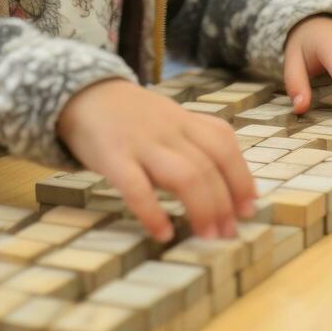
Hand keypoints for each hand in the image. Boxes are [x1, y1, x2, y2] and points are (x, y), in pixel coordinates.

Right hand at [56, 78, 257, 242]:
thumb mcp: (168, 119)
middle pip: (208, 166)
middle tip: (229, 233)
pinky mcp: (113, 157)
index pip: (224, 145)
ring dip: (202, 209)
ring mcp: (142, 143)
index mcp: (184, 120)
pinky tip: (162, 233)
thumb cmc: (131, 115)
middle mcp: (169, 129)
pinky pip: (137, 187)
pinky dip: (152, 213)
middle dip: (224, 204)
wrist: (83, 93)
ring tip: (207, 236)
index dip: (241, 177)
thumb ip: (194, 141)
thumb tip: (228, 185)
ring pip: (185, 175)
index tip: (249, 208)